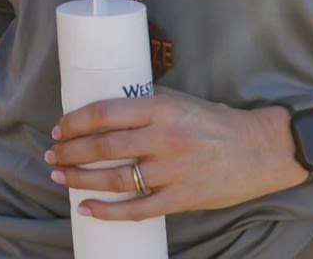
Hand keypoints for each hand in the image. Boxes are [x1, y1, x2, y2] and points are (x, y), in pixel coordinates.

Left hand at [46, 91, 305, 220]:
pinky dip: (108, 211)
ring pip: (115, 179)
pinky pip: (137, 209)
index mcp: (160, 108)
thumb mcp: (179, 101)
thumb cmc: (215, 121)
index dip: (75, 122)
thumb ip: (144, 105)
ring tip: (60, 178)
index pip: (105, 114)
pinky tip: (87, 209)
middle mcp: (163, 139)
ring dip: (81, 180)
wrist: (260, 149)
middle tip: (52, 155)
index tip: (59, 129)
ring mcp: (173, 171)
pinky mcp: (182, 198)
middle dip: (70, 152)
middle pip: (104, 147)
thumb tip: (103, 112)